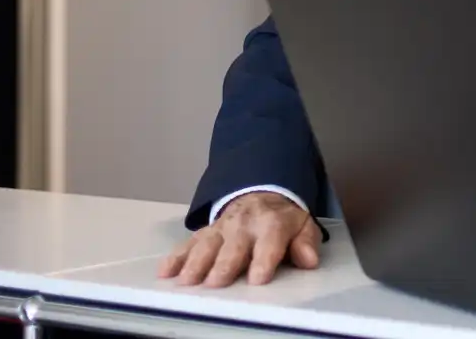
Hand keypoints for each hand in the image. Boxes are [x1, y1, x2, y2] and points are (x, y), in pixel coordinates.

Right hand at [158, 192, 321, 286]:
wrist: (261, 193)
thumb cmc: (282, 219)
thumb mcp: (302, 225)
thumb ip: (306, 243)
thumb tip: (309, 260)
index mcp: (272, 223)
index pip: (269, 242)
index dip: (264, 260)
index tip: (258, 278)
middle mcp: (244, 224)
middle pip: (233, 246)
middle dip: (224, 264)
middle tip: (216, 282)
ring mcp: (222, 227)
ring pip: (207, 244)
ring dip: (196, 262)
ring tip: (187, 280)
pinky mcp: (205, 231)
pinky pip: (188, 243)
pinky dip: (175, 257)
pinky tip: (166, 271)